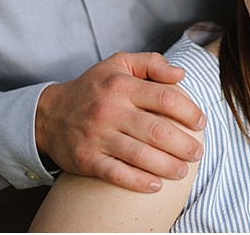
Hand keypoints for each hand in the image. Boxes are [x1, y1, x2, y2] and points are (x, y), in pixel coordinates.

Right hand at [35, 51, 205, 192]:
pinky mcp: (87, 159)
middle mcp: (110, 110)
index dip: (188, 111)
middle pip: (157, 131)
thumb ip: (151, 63)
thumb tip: (180, 74)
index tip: (200, 123)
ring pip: (141, 155)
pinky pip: (117, 174)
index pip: (164, 98)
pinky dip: (139, 182)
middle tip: (197, 152)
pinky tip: (155, 185)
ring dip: (168, 166)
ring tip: (182, 170)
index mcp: (121, 85)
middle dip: (184, 145)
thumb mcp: (119, 64)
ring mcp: (97, 136)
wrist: (49, 114)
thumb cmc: (93, 88)